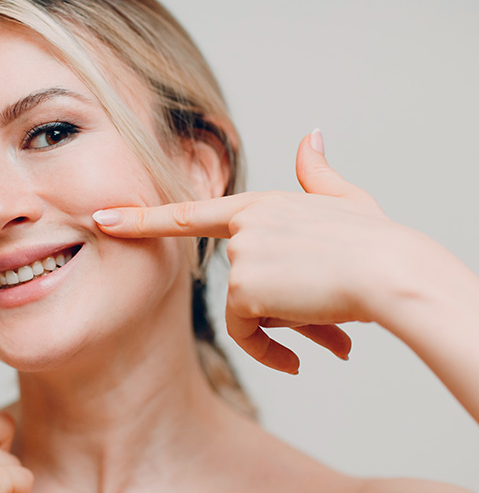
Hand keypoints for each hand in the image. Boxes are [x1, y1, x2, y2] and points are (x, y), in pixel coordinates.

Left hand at [93, 130, 396, 373]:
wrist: (390, 271)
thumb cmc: (375, 241)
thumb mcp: (345, 202)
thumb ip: (318, 174)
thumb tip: (311, 136)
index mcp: (260, 205)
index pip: (188, 213)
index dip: (141, 219)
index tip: (101, 219)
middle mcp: (243, 226)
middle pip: (238, 283)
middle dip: (273, 307)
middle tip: (318, 307)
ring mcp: (241, 254)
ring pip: (245, 308)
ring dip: (284, 325)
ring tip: (328, 320)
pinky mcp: (244, 286)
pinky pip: (245, 330)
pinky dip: (269, 350)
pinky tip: (299, 356)